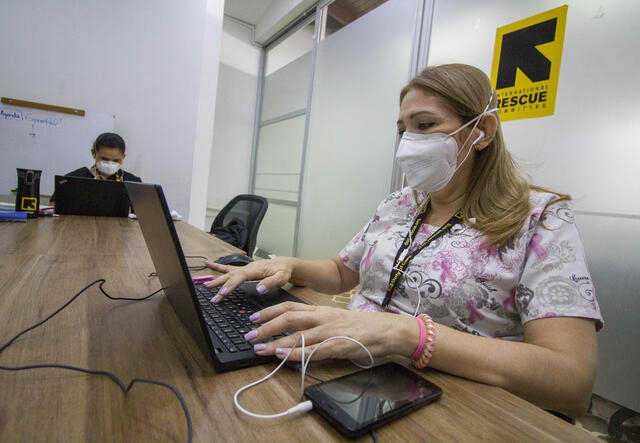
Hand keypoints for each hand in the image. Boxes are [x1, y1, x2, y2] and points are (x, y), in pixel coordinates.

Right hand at [204, 257, 294, 301]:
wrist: (284, 264)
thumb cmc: (282, 271)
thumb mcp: (281, 277)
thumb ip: (270, 283)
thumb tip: (260, 289)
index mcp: (255, 270)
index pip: (240, 277)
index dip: (230, 285)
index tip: (222, 293)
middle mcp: (247, 268)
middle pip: (231, 276)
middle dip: (220, 287)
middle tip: (213, 298)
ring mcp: (244, 268)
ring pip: (227, 273)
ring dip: (217, 280)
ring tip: (206, 286)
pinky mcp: (243, 270)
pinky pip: (228, 268)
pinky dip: (218, 266)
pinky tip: (208, 264)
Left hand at [243, 302, 417, 360]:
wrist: (385, 330)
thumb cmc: (361, 326)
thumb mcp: (335, 318)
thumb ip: (316, 322)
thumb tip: (296, 329)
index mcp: (321, 310)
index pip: (289, 306)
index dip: (269, 311)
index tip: (253, 318)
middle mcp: (322, 318)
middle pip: (288, 318)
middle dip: (265, 327)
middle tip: (249, 335)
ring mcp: (328, 332)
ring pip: (296, 335)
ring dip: (274, 343)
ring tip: (258, 349)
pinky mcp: (336, 346)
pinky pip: (312, 351)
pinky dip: (295, 354)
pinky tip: (282, 356)